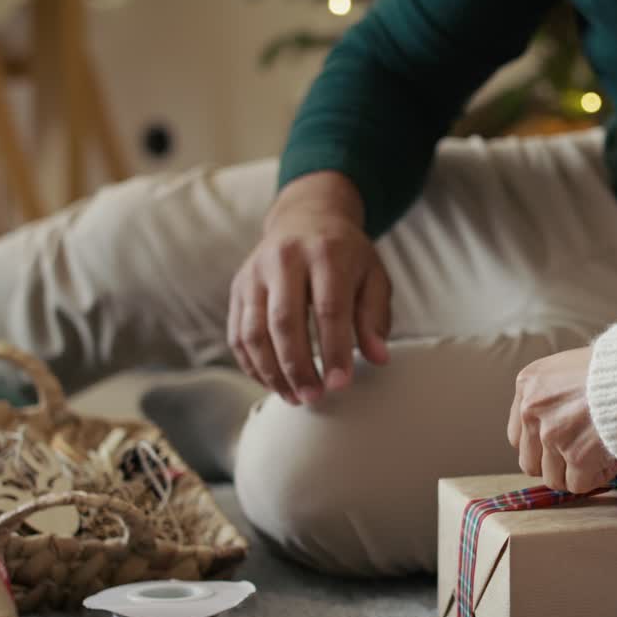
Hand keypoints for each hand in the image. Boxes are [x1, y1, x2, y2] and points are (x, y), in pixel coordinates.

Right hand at [227, 171, 390, 404]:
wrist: (306, 219)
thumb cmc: (346, 255)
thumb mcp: (373, 275)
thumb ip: (375, 316)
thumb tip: (379, 358)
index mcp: (325, 252)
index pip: (328, 308)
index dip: (334, 350)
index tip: (341, 384)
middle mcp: (284, 259)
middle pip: (284, 322)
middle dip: (298, 367)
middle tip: (314, 397)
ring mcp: (254, 273)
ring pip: (254, 332)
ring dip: (272, 372)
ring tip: (294, 397)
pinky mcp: (237, 288)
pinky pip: (238, 334)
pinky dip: (252, 365)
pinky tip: (273, 383)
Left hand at [508, 347, 616, 491]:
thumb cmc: (615, 367)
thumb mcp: (571, 367)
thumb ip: (555, 396)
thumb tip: (553, 434)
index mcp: (528, 384)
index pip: (518, 436)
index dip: (540, 447)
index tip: (561, 447)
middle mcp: (533, 409)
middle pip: (530, 462)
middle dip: (555, 465)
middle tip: (580, 458)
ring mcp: (552, 434)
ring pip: (553, 478)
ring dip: (576, 474)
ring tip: (600, 457)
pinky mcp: (577, 455)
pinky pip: (578, 484)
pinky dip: (596, 479)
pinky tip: (611, 461)